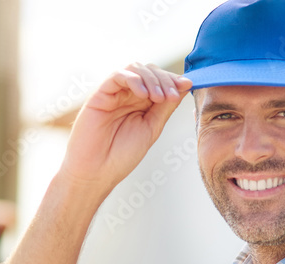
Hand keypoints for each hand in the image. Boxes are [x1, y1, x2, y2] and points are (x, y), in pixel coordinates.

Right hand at [59, 63, 192, 198]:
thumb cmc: (121, 156)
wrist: (96, 172)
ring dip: (151, 79)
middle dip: (165, 80)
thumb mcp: (151, 129)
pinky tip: (143, 94)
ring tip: (159, 97)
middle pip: (150, 71)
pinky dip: (133, 80)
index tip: (188, 85)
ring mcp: (114, 94)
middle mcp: (128, 95)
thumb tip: (184, 85)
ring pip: (135, 69)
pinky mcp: (100, 94)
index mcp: (141, 104)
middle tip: (172, 95)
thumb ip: (165, 107)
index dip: (174, 80)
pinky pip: (117, 76)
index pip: (160, 81)